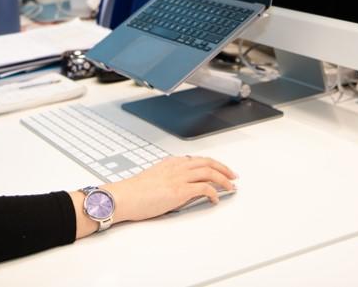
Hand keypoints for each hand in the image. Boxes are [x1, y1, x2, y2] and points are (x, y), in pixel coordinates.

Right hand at [105, 155, 236, 222]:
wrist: (124, 197)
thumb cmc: (134, 192)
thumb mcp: (155, 179)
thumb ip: (170, 179)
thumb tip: (183, 187)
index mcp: (171, 163)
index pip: (198, 160)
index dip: (213, 164)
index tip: (221, 170)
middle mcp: (177, 167)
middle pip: (208, 162)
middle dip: (224, 168)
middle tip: (233, 176)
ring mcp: (179, 178)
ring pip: (210, 172)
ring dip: (223, 179)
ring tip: (230, 187)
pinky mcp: (179, 191)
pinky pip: (204, 188)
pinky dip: (214, 192)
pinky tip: (216, 199)